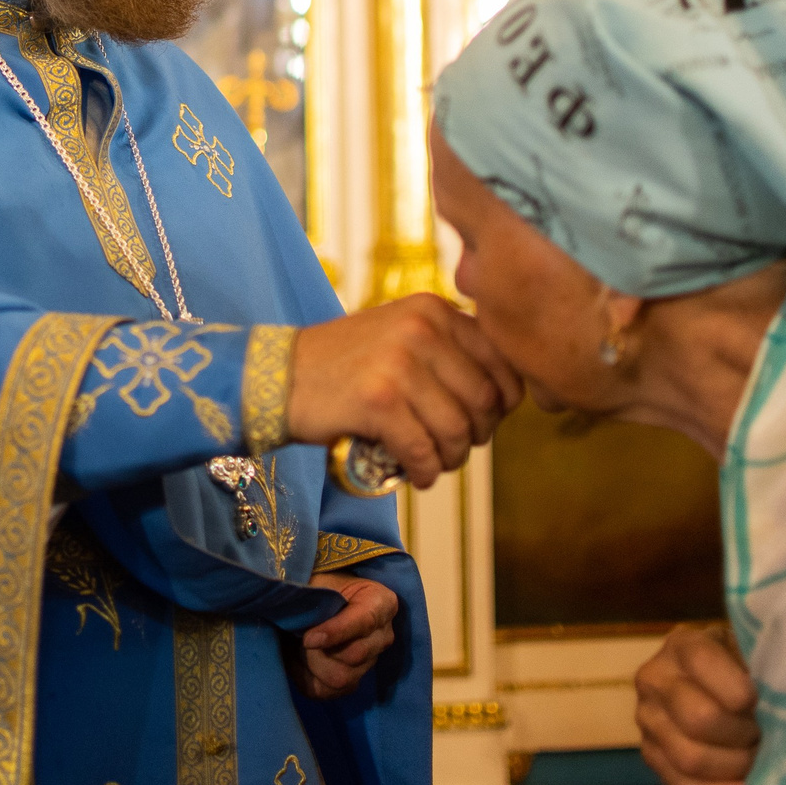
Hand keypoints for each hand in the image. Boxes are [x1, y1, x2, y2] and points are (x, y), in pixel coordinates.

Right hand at [286, 293, 521, 488]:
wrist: (279, 377)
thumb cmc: (346, 367)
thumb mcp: (402, 335)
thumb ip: (449, 352)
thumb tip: (506, 397)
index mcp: (434, 309)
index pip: (502, 361)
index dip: (505, 401)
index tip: (486, 420)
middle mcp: (421, 328)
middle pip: (485, 401)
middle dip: (477, 436)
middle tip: (455, 448)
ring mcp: (399, 363)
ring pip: (458, 430)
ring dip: (451, 458)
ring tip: (434, 463)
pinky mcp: (378, 400)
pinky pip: (424, 450)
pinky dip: (426, 472)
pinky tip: (416, 475)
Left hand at [296, 574, 398, 699]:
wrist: (310, 600)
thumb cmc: (316, 585)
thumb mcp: (317, 580)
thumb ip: (315, 596)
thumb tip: (304, 625)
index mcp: (381, 602)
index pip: (364, 622)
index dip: (335, 632)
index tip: (308, 638)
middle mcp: (382, 635)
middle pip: (355, 656)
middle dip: (320, 649)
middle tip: (299, 637)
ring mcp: (370, 661)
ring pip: (342, 679)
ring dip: (312, 665)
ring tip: (297, 646)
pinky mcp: (353, 680)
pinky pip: (329, 693)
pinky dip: (307, 678)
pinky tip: (297, 660)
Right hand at [634, 623, 758, 784]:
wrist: (722, 689)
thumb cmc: (746, 670)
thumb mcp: (753, 652)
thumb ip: (762, 665)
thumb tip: (781, 695)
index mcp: (681, 644)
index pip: (701, 662)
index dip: (739, 689)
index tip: (763, 702)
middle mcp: (654, 678)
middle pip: (698, 718)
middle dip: (743, 735)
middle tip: (765, 735)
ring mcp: (647, 719)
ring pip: (690, 758)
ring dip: (735, 767)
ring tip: (758, 759)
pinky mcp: (650, 755)